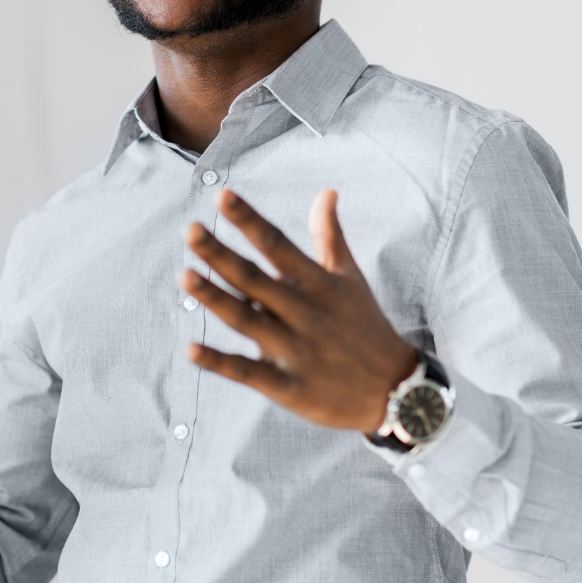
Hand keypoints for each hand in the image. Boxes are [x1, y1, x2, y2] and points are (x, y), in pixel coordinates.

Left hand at [181, 190, 417, 432]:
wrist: (397, 391)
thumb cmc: (365, 325)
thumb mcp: (350, 278)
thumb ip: (330, 235)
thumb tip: (326, 191)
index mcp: (316, 283)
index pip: (277, 244)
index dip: (249, 220)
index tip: (223, 196)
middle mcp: (303, 312)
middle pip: (254, 279)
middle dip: (220, 255)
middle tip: (190, 230)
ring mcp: (295, 350)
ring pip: (246, 321)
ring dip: (215, 299)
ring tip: (184, 276)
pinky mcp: (288, 386)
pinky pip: (248, 373)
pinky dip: (220, 363)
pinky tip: (191, 350)